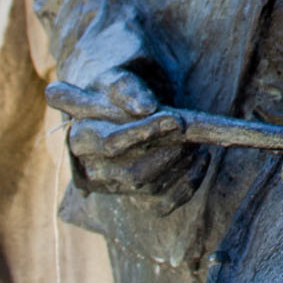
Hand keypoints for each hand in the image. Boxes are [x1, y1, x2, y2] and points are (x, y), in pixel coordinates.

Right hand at [46, 69, 193, 196]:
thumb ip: (126, 88)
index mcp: (80, 137)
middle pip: (134, 172)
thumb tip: (145, 106)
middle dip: (169, 151)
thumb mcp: (116, 78)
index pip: (112, 143)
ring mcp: (114, 187)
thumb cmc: (117, 91)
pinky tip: (201, 159)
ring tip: (196, 138)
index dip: (144, 133)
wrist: (123, 109)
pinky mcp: (134, 200)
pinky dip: (189, 183)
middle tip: (190, 128)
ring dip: (181, 163)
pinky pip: (164, 203)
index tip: (177, 120)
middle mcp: (92, 169)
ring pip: (151, 186)